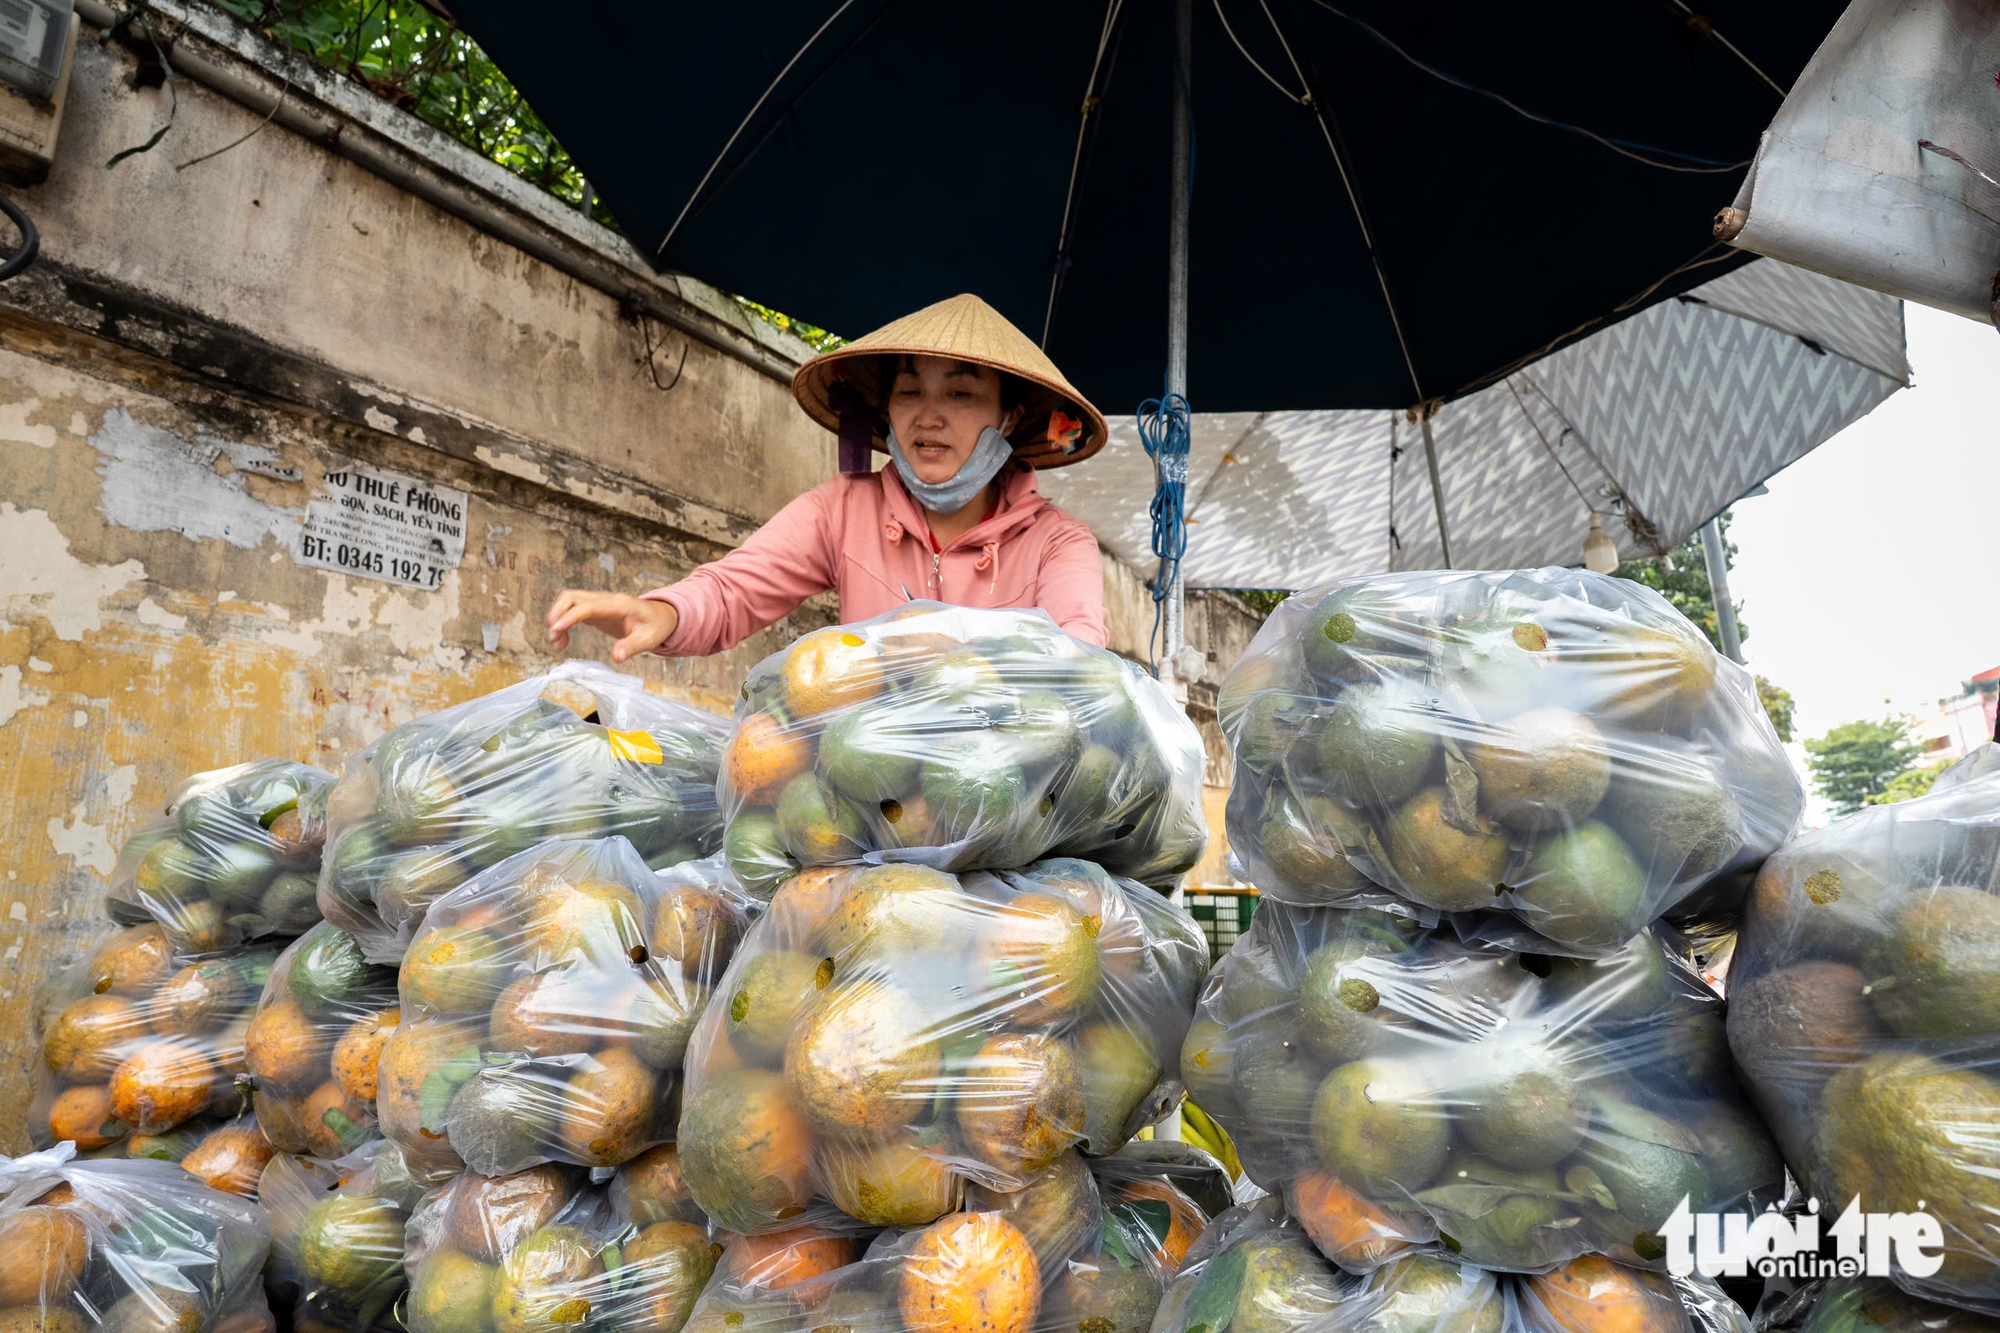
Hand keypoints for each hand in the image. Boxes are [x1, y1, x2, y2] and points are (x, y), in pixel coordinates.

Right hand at [545, 591, 678, 661]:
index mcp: (619, 604)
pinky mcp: (594, 610)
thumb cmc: (656, 626)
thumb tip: (616, 657)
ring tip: (557, 643)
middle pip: (572, 596)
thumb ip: (633, 647)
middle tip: (553, 636)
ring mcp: (598, 603)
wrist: (661, 616)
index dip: (571, 615)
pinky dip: (563, 623)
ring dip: (557, 618)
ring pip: (568, 601)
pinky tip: (563, 641)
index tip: (557, 628)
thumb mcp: (650, 639)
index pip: (589, 606)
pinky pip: (572, 611)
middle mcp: (605, 600)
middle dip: (557, 613)